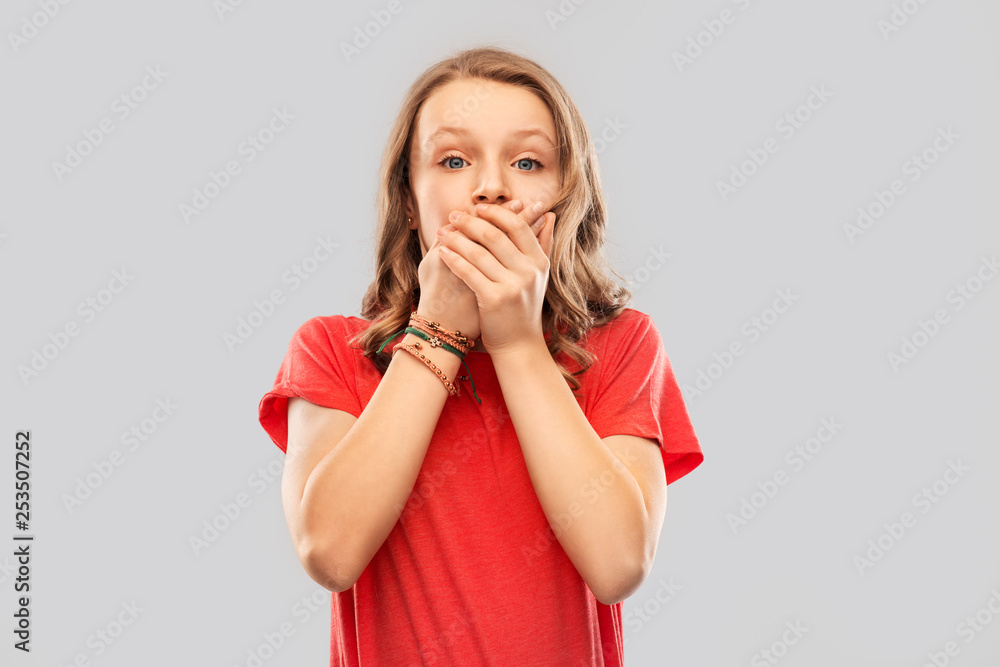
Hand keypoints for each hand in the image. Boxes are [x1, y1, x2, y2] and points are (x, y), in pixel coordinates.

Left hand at [416, 200, 538, 341]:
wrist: (519, 344)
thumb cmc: (523, 307)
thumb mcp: (539, 275)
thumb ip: (544, 242)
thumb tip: (549, 214)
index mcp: (539, 262)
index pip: (517, 226)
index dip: (495, 214)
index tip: (477, 209)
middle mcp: (529, 272)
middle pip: (495, 235)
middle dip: (470, 222)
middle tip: (453, 216)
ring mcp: (512, 286)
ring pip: (479, 252)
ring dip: (456, 239)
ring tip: (441, 233)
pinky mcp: (494, 300)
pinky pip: (469, 272)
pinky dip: (453, 260)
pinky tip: (442, 253)